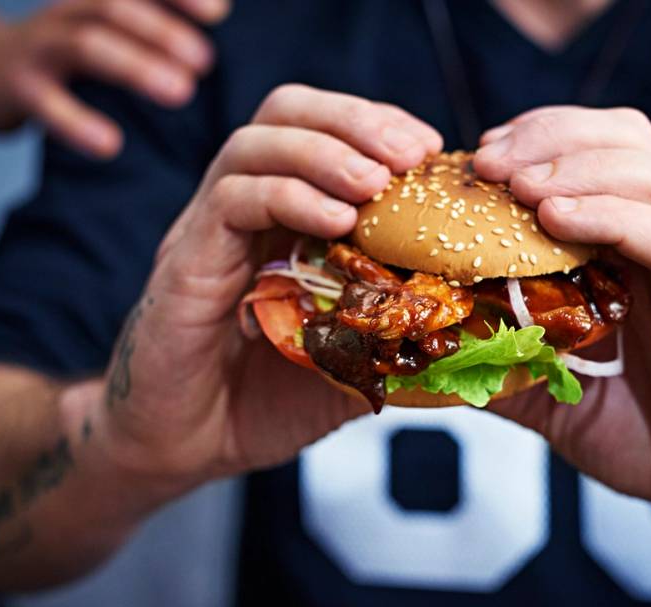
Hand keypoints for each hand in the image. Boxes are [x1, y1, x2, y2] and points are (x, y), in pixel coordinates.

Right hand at [0, 0, 229, 157]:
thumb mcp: (106, 26)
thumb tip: (222, 7)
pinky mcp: (17, 86)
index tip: (219, 12)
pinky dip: (77, 122)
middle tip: (206, 61)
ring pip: (87, 45)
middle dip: (163, 31)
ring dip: (136, 66)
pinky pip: (46, 102)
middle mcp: (69, 12)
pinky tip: (110, 145)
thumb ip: (153, 19)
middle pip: (115, 7)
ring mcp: (41, 46)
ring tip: (180, 92)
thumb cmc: (66, 52)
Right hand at [88, 84, 441, 485]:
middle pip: (287, 113)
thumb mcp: (350, 362)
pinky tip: (334, 220)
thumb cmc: (263, 403)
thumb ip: (394, 332)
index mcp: (284, 219)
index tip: (431, 149)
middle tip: (410, 153)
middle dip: (355, 121)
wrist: (182, 449)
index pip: (325, 133)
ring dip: (324, 152)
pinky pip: (229, 202)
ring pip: (254, 145)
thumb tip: (467, 323)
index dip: (379, 126)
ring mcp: (210, 232)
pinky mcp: (186, 264)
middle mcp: (243, 211)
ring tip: (375, 182)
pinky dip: (286, 197)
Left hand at [473, 106, 650, 537]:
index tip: (479, 157)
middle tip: (488, 160)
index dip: (538, 139)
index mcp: (631, 253)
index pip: (597, 155)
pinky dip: (610, 214)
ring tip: (520, 184)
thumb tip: (432, 355)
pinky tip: (556, 217)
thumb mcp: (549, 396)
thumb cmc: (641, 435)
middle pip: (629, 139)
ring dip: (579, 163)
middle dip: (553, 133)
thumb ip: (502, 365)